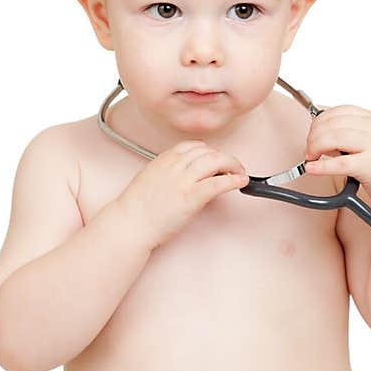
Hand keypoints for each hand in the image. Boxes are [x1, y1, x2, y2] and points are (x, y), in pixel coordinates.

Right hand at [117, 140, 248, 248]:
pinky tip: (240, 181)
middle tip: (233, 167)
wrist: (130, 224)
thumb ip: (168, 172)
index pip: (193, 145)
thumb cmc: (137, 208)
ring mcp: (183, 180)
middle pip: (208, 151)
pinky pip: (218, 182)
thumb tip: (187, 175)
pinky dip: (233, 179)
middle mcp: (174, 165)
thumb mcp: (151, 179)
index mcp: (164, 159)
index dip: (209, 151)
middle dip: (224, 157)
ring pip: (216, 161)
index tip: (215, 159)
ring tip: (239, 173)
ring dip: (233, 165)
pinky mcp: (191, 197)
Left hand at [304, 104, 370, 212]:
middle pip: (333, 123)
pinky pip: (340, 163)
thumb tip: (319, 126)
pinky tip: (312, 168)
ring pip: (333, 137)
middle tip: (310, 150)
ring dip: (315, 147)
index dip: (319, 121)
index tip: (312, 134)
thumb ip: (350, 133)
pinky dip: (321, 166)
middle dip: (314, 136)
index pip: (339, 111)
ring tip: (312, 158)